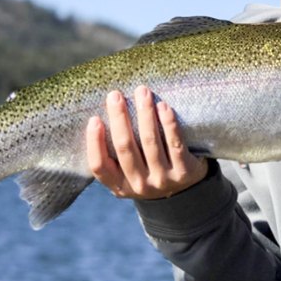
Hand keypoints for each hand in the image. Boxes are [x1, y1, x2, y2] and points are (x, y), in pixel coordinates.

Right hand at [86, 86, 207, 199]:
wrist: (187, 189)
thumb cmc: (149, 170)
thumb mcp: (128, 171)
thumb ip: (114, 154)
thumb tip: (97, 116)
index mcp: (120, 186)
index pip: (99, 166)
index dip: (94, 143)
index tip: (94, 119)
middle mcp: (140, 185)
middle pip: (125, 147)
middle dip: (119, 118)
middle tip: (115, 95)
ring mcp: (163, 180)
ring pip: (150, 141)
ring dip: (145, 113)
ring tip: (142, 91)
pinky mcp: (184, 171)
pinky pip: (175, 143)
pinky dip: (168, 123)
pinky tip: (163, 106)